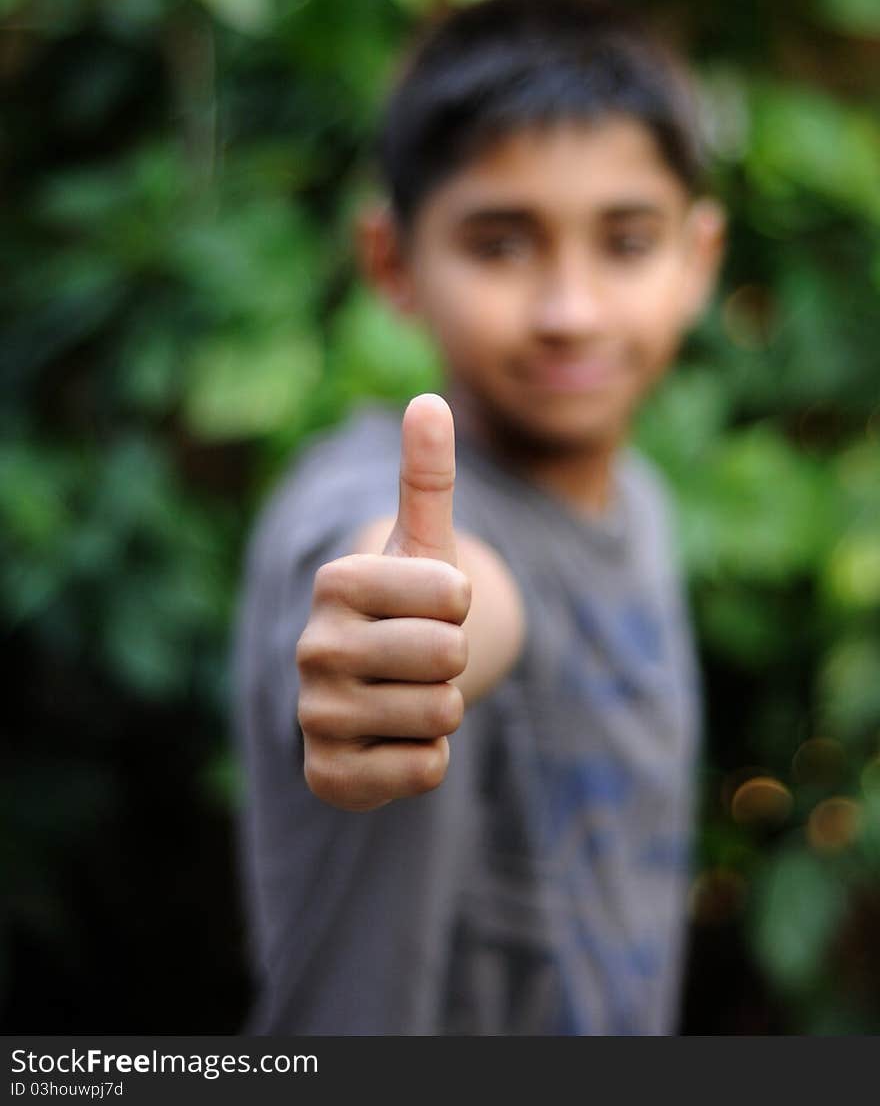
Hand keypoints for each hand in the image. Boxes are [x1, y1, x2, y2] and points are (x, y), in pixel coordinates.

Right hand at [296, 394, 470, 810]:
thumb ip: (428, 474)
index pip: (453, 594)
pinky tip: (397, 738)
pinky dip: (429, 757)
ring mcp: (315, 714)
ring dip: (444, 708)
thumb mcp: (425, 540)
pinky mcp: (327, 775)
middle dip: (455, 659)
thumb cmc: (411, 604)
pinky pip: (424, 769)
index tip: (436, 603)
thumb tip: (428, 399)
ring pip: (441, 714)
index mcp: (337, 582)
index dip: (463, 602)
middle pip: (447, 656)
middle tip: (425, 656)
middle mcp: (314, 647)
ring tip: (411, 693)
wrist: (382, 684)